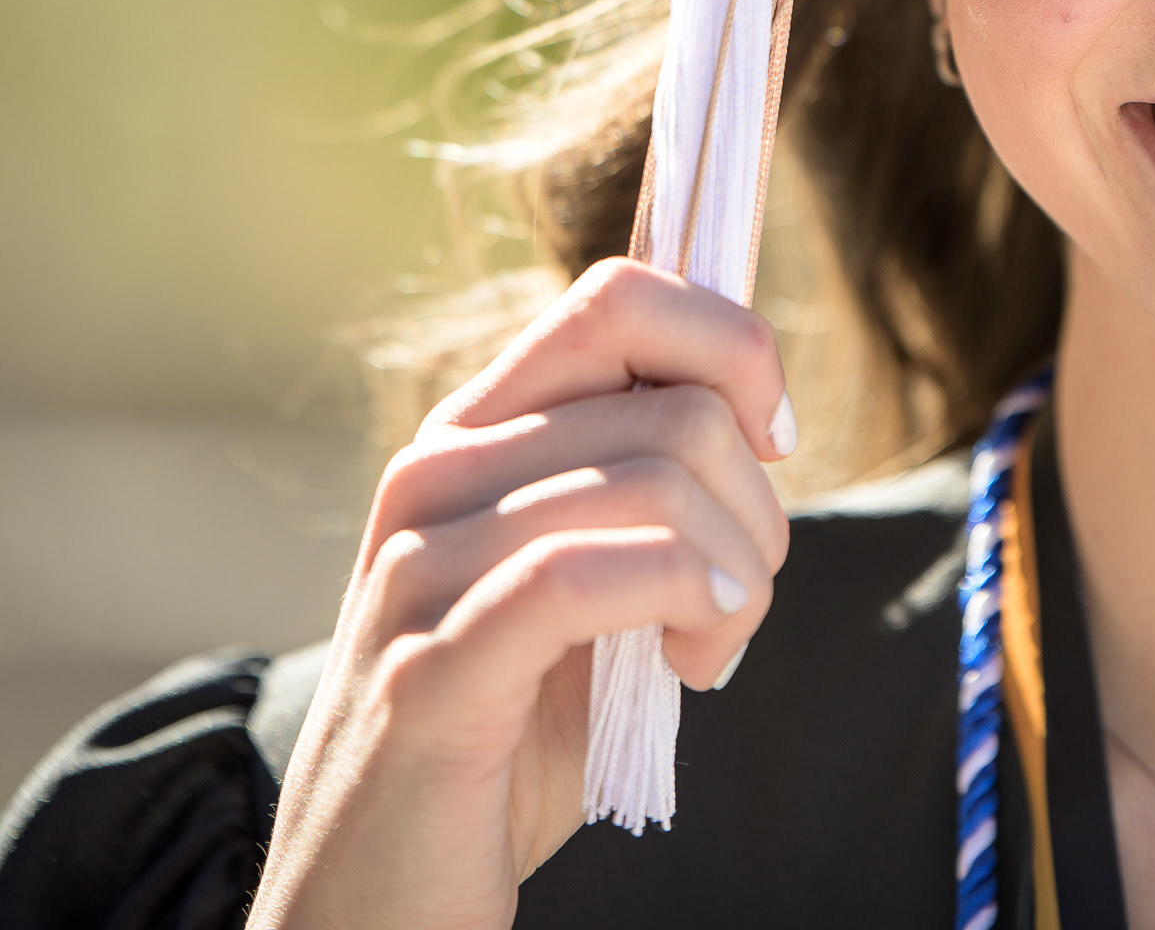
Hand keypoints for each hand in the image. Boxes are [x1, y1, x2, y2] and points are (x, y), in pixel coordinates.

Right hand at [247, 258, 794, 929]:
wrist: (372, 899)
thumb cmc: (500, 734)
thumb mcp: (572, 578)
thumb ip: (629, 483)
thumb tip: (751, 399)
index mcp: (474, 431)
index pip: (617, 294)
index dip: (728, 344)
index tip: (772, 436)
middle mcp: (438, 470)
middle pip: (673, 402)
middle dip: (758, 503)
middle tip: (737, 593)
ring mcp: (423, 562)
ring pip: (657, 481)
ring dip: (738, 574)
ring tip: (711, 648)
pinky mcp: (431, 666)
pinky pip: (589, 575)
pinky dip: (686, 599)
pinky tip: (697, 658)